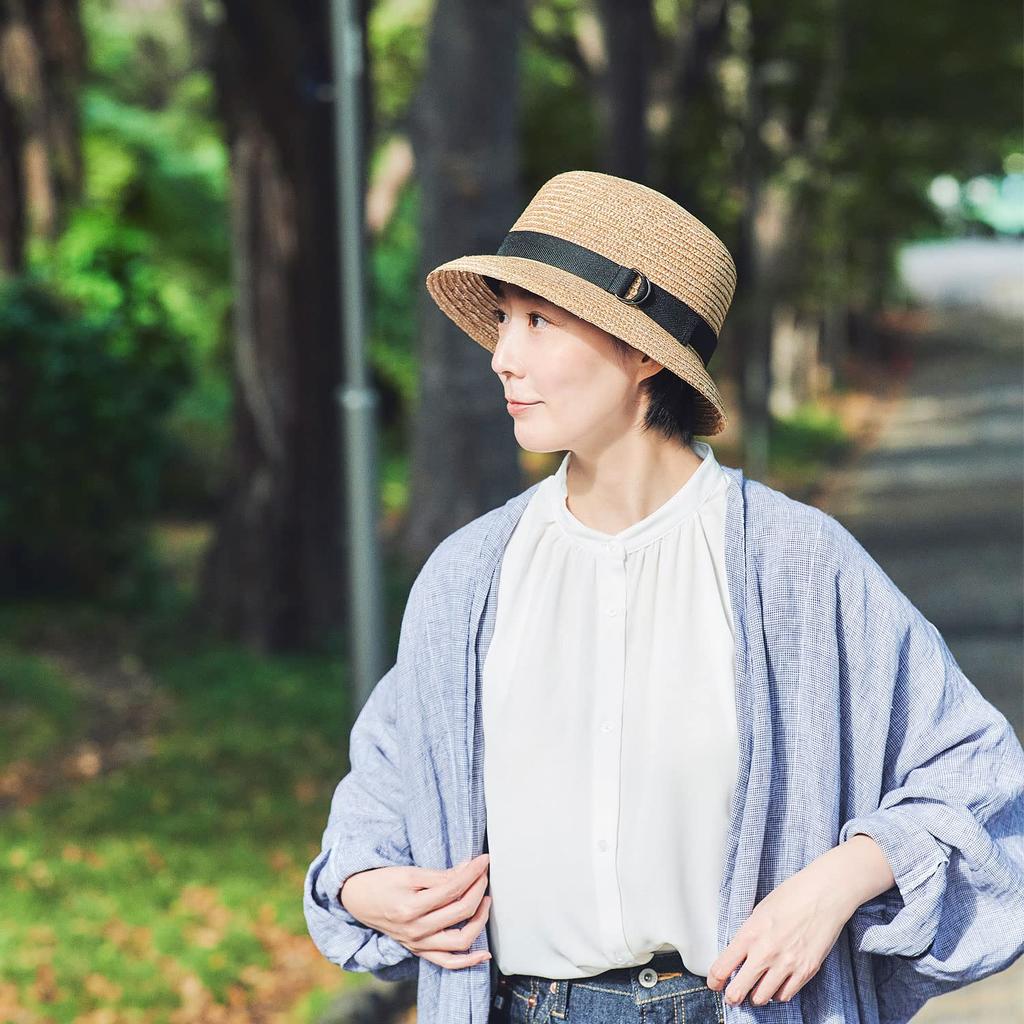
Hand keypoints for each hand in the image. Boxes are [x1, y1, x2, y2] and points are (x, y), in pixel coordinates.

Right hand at [339, 852, 492, 969]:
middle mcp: (416, 931)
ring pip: (460, 940)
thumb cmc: (382, 882)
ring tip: (486, 900)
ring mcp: (419, 945)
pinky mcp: (420, 951)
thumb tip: (469, 869)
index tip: (484, 860)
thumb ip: (440, 875)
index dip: (473, 873)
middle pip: (461, 911)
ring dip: (480, 920)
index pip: (454, 889)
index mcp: (412, 908)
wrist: (358, 901)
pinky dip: (468, 961)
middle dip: (478, 889)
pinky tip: (484, 953)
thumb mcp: (409, 873)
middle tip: (484, 874)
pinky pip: (448, 963)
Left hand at [706, 864, 853, 1006]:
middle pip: (739, 990)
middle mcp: (765, 953)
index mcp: (750, 934)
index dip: (715, 980)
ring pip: (762, 998)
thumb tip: (739, 956)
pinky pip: (785, 995)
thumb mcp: (759, 912)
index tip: (715, 983)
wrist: (823, 896)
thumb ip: (748, 935)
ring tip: (756, 988)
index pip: (723, 967)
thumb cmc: (791, 897)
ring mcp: (786, 965)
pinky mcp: (806, 971)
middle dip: (732, 996)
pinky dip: (777, 994)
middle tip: (732, 995)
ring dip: (756, 996)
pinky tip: (776, 984)